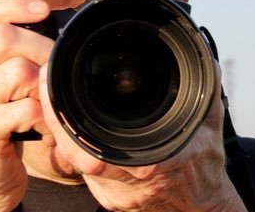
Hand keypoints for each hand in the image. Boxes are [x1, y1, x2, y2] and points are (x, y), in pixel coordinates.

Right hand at [0, 0, 52, 211]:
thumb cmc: (1, 132)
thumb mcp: (2, 92)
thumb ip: (15, 62)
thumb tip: (50, 33)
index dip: (11, 5)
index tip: (43, 9)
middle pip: (4, 38)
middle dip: (43, 49)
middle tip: (54, 75)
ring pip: (19, 70)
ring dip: (45, 87)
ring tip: (47, 106)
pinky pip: (27, 109)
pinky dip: (46, 118)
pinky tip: (44, 130)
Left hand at [39, 63, 246, 211]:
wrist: (202, 208)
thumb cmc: (205, 167)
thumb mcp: (210, 123)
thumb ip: (205, 89)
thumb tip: (203, 58)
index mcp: (148, 165)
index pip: (93, 151)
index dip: (65, 122)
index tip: (53, 86)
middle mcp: (124, 182)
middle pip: (72, 152)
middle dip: (53, 115)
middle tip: (44, 82)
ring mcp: (112, 191)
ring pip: (70, 158)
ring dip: (58, 125)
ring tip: (50, 93)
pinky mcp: (106, 192)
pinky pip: (78, 164)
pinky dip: (69, 139)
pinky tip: (66, 117)